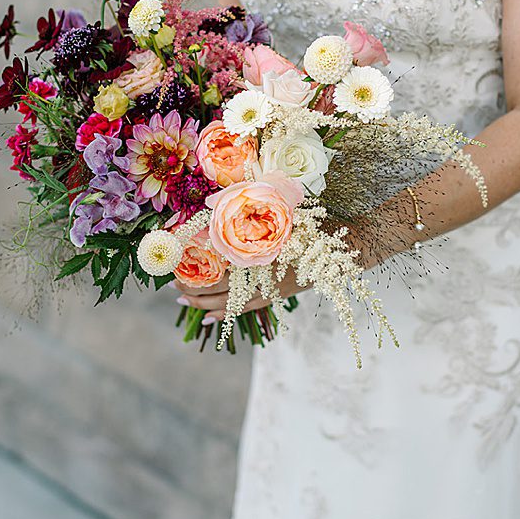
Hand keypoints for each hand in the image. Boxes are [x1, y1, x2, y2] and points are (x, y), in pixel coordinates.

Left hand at [170, 229, 380, 322]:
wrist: (346, 249)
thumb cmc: (315, 225)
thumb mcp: (283, 211)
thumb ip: (251, 208)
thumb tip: (212, 201)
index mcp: (261, 256)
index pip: (219, 269)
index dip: (195, 270)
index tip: (175, 266)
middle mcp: (263, 277)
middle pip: (220, 289)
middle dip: (194, 289)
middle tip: (172, 285)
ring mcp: (270, 289)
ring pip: (230, 304)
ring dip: (205, 304)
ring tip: (184, 302)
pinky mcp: (277, 295)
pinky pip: (246, 309)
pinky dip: (227, 313)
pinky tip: (211, 317)